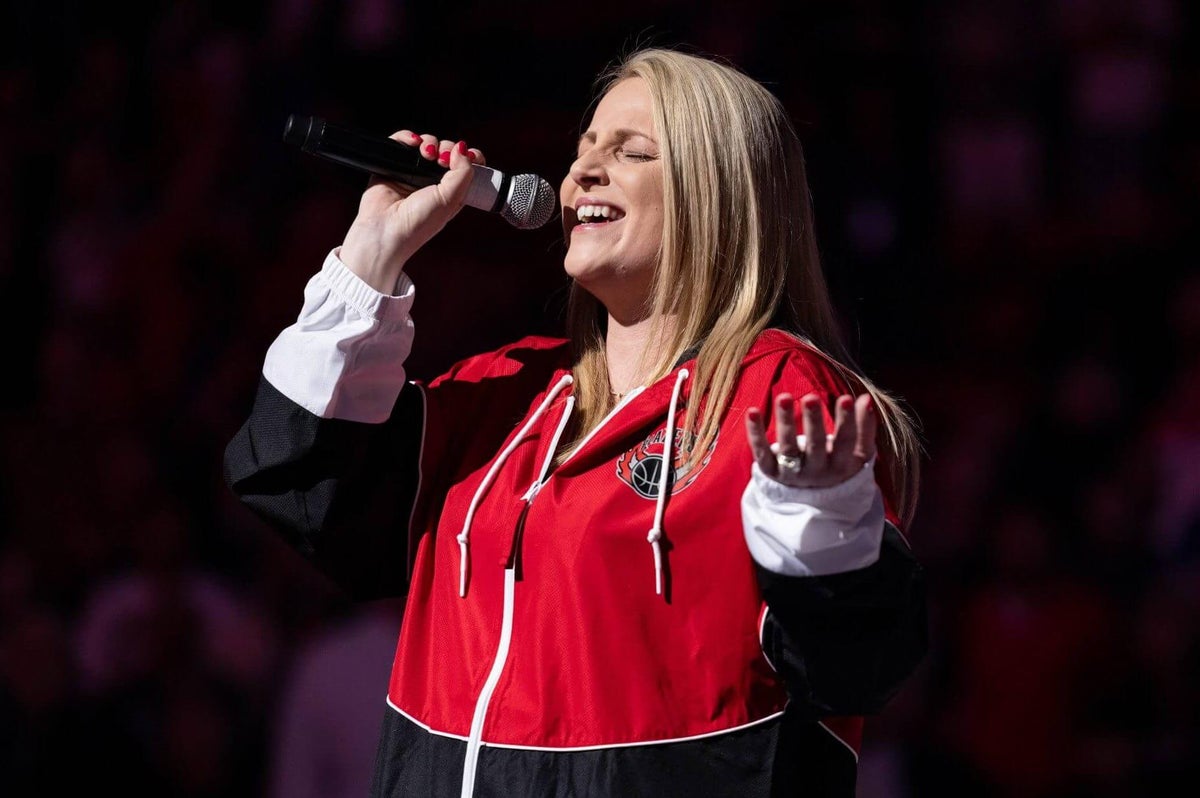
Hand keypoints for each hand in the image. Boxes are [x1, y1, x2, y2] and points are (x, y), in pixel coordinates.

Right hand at [339, 132, 485, 291]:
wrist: (384, 230)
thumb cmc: (418, 223)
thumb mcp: (451, 199)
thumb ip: (462, 173)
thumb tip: (463, 148)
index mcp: (451, 192)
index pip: (467, 168)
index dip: (470, 157)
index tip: (469, 155)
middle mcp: (433, 182)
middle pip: (447, 151)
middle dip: (448, 148)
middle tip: (443, 159)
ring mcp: (412, 173)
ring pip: (426, 144)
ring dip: (429, 142)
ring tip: (426, 154)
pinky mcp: (393, 166)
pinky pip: (402, 142)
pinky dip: (407, 137)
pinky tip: (412, 143)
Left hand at [745, 392, 876, 487]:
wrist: (814, 499)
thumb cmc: (838, 463)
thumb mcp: (856, 451)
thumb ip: (863, 426)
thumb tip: (866, 398)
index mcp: (841, 466)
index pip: (845, 443)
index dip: (846, 422)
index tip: (846, 398)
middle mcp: (817, 472)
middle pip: (815, 446)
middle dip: (813, 422)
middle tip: (810, 398)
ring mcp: (792, 473)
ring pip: (787, 448)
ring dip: (785, 422)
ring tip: (783, 397)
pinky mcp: (771, 471)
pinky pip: (761, 452)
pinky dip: (755, 434)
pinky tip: (753, 412)